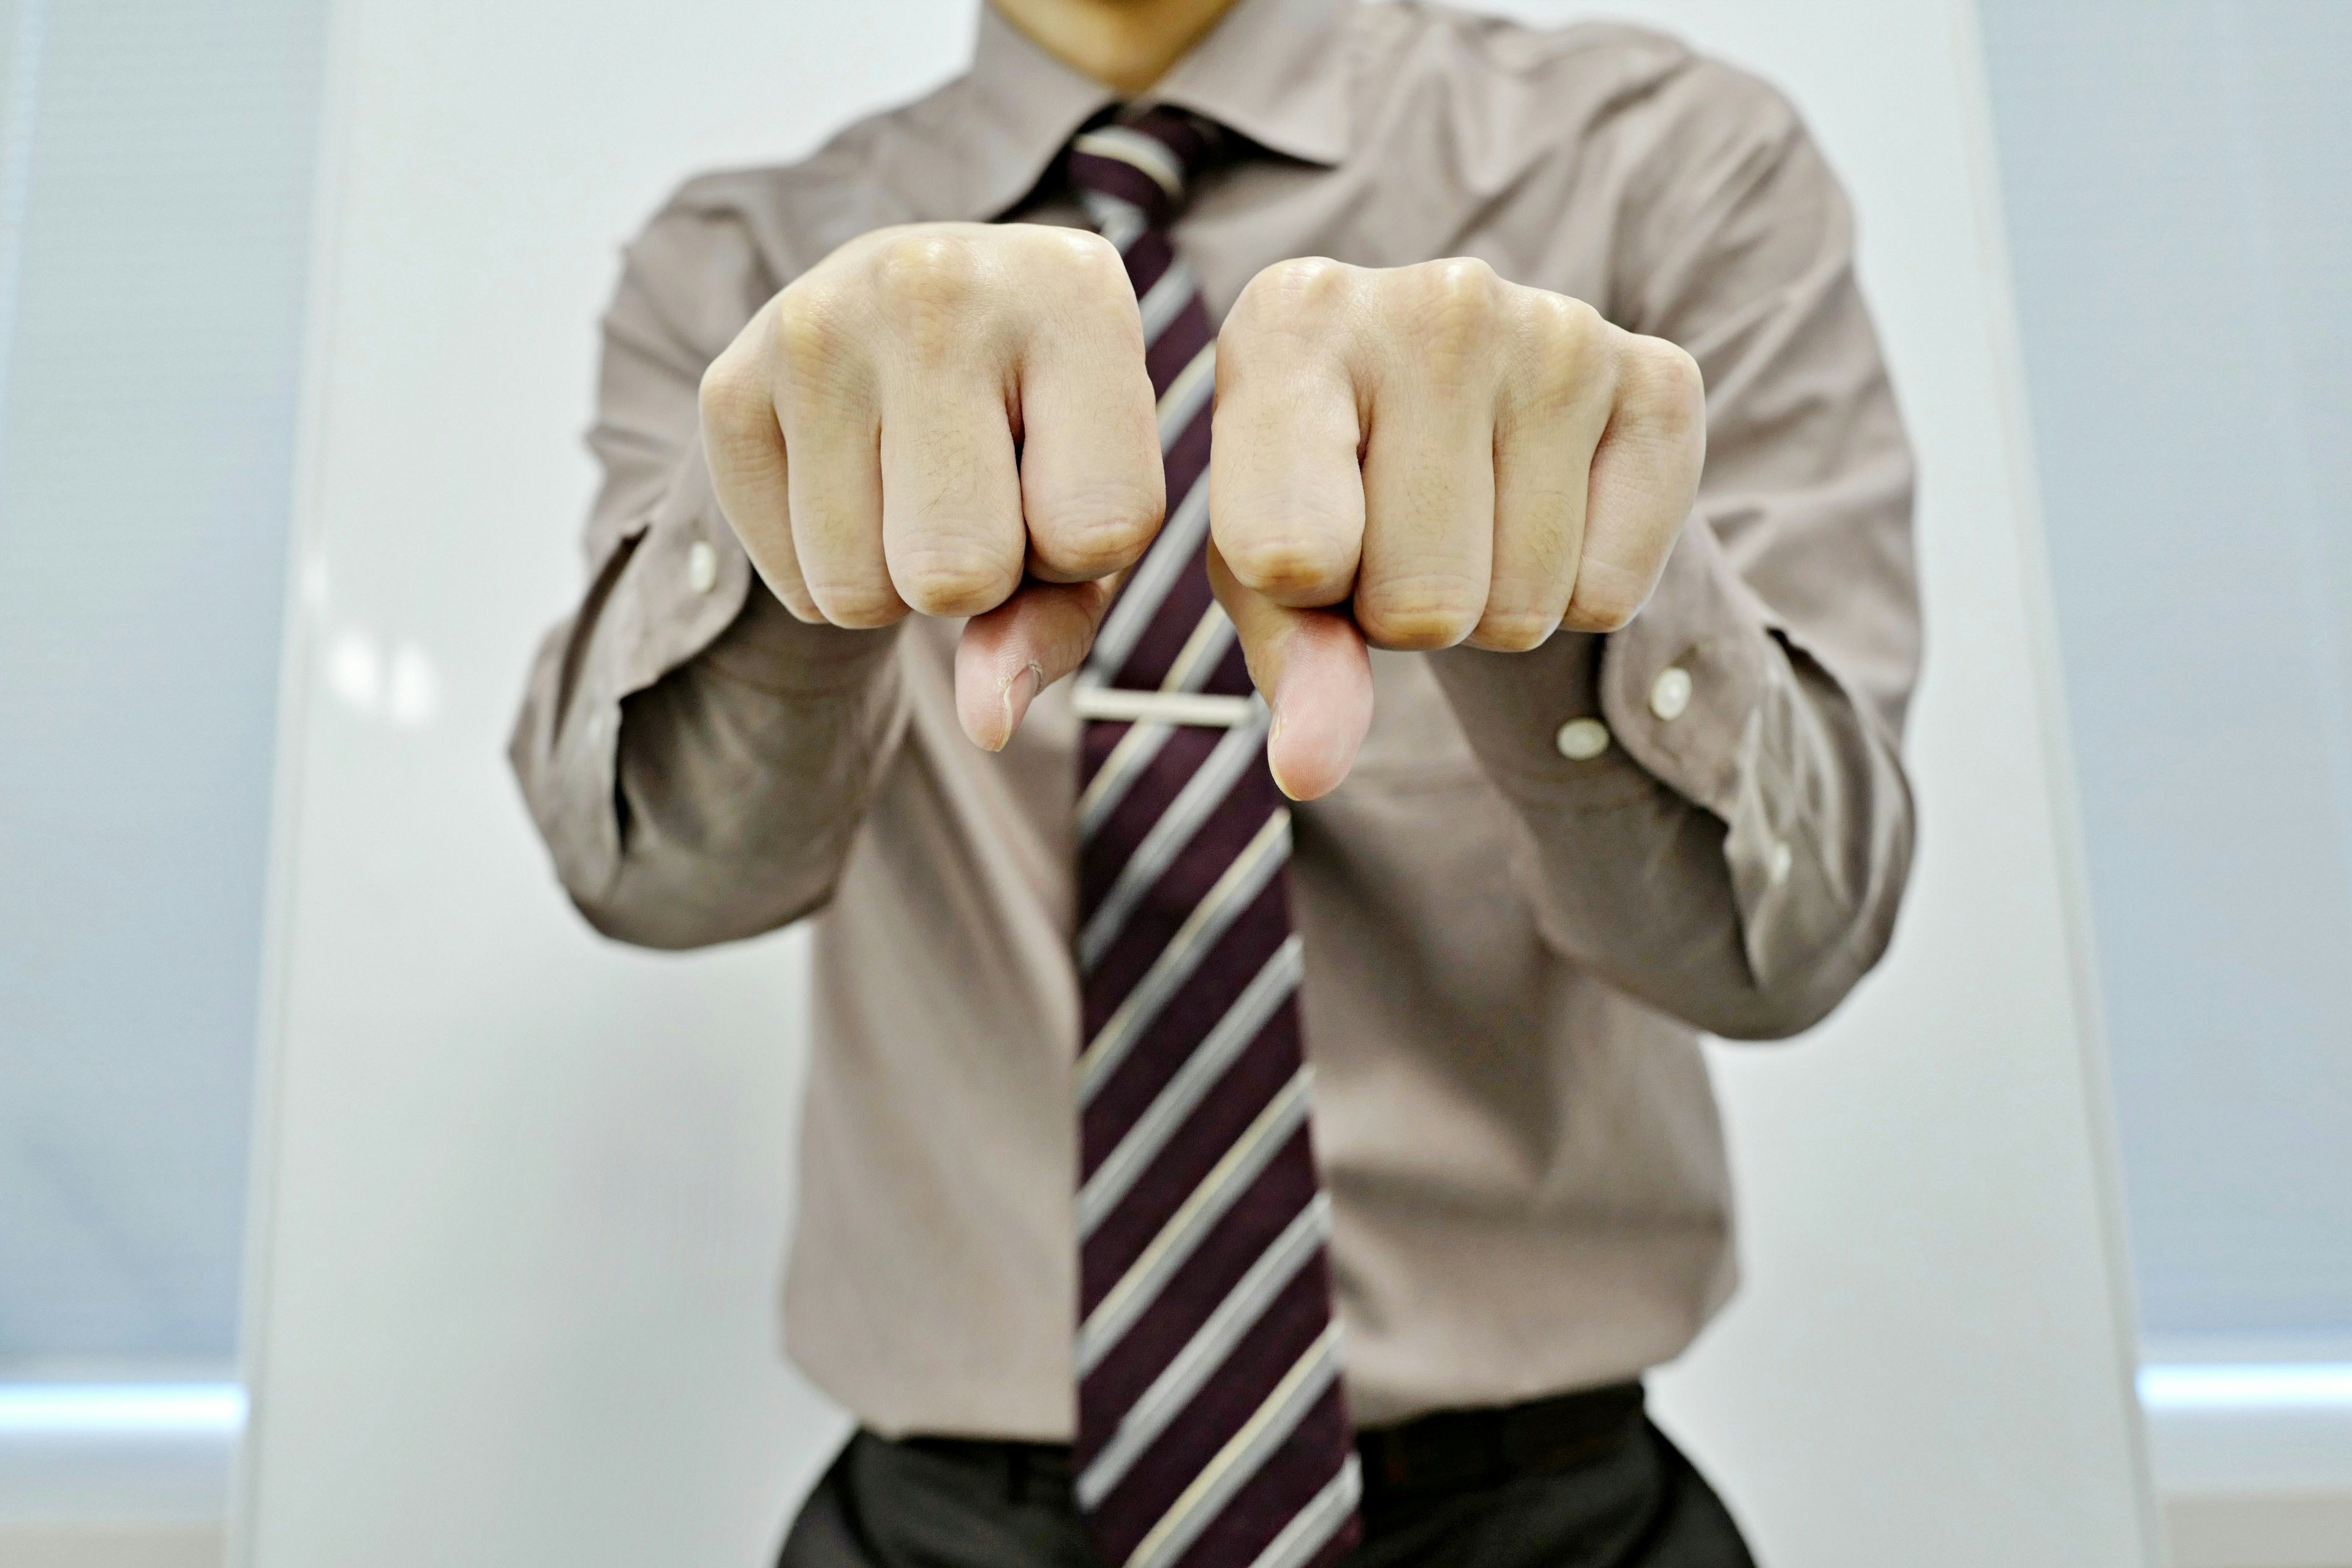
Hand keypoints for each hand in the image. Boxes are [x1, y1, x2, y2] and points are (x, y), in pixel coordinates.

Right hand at [699, 222, 1162, 749]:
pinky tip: (848, 482)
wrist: (921, 317)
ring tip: (910, 487)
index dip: (1080, 549)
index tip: (1062, 479)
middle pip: (956, 572)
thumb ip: (1061, 623)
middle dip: (975, 577)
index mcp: (1075, 292)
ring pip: (858, 590)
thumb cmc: (1039, 431)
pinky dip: (821, 571)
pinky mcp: (728, 379)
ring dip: (893, 582)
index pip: (1096, 529)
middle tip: (976, 495)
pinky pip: (789, 582)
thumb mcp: (1094, 510)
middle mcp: (937, 281)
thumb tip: (987, 723)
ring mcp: (817, 323)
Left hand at [1208, 257, 1705, 798]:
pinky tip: (1546, 503)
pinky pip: (1612, 594)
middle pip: (1422, 605)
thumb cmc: (1326, 487)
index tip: (1304, 536)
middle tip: (1402, 533)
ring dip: (1492, 603)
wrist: (1450, 407)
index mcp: (1293, 323)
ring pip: (1523, 610)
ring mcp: (1560, 333)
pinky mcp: (1663, 380)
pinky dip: (1580, 590)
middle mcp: (1436, 301)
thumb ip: (1289, 661)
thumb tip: (1312, 770)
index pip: (1290, 556)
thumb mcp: (1270, 571)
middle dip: (1407, 612)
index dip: (1302, 592)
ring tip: (1470, 517)